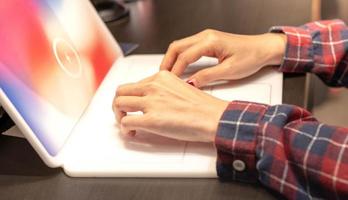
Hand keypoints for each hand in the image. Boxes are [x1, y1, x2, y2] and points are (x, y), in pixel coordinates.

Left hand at [112, 71, 227, 141]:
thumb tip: (153, 101)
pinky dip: (124, 128)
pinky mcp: (151, 119)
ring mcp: (151, 102)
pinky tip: (133, 132)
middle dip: (119, 104)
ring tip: (128, 124)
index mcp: (161, 76)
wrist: (213, 117)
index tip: (133, 105)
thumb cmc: (203, 106)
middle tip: (124, 113)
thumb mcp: (180, 87)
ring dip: (119, 116)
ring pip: (119, 104)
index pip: (135, 84)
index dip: (131, 97)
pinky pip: (125, 121)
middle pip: (121, 91)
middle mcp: (153, 86)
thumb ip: (164, 90)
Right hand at [160, 29, 286, 86]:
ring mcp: (206, 37)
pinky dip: (180, 57)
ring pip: (181, 45)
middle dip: (167, 61)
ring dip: (172, 58)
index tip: (170, 81)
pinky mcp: (208, 41)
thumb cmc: (251, 56)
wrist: (263, 49)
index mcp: (210, 41)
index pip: (185, 56)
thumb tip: (191, 83)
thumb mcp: (229, 70)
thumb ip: (207, 76)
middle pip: (177, 46)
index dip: (175, 70)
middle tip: (162, 76)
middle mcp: (206, 36)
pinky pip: (188, 47)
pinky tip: (179, 67)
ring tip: (168, 73)